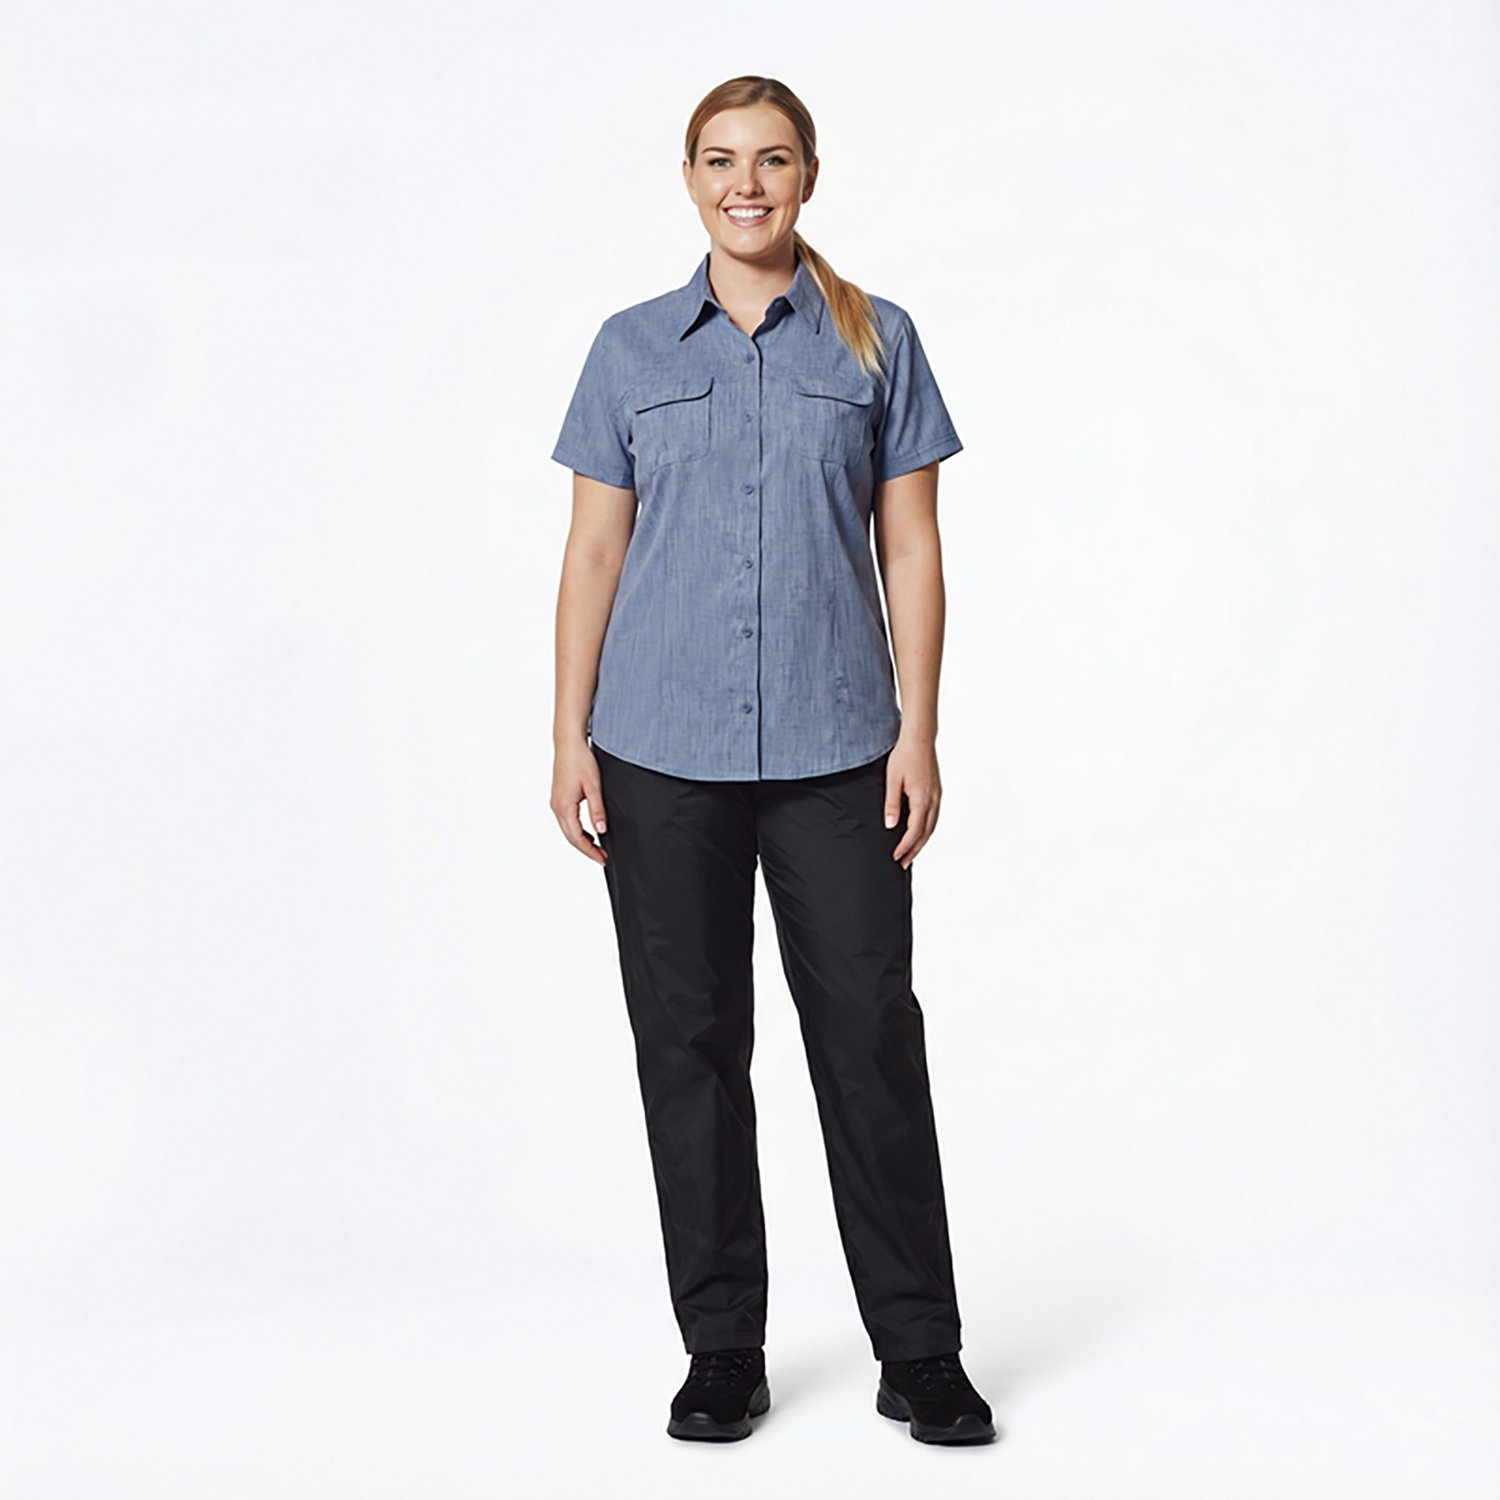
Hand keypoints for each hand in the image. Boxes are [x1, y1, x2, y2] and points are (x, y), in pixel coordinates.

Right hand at [551, 738, 608, 865]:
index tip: (602, 859)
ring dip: (582, 840)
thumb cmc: (580, 761)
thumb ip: (597, 810)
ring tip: (598, 847)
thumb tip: (601, 831)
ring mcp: (556, 803)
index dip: (590, 851)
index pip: (577, 838)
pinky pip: (567, 821)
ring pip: (568, 830)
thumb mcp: (594, 786)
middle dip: (587, 849)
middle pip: (571, 837)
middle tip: (602, 857)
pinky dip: (577, 830)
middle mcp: (556, 807)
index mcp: (564, 807)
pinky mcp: (558, 798)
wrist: (568, 743)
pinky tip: (589, 832)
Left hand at [884, 735, 940, 868]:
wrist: (920, 738)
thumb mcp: (892, 780)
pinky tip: (920, 832)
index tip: (895, 857)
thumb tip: (891, 825)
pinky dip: (927, 829)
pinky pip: (934, 817)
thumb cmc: (904, 756)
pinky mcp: (936, 791)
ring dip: (921, 842)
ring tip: (910, 853)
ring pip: (932, 826)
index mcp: (922, 799)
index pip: (914, 831)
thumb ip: (891, 804)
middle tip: (902, 863)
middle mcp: (933, 800)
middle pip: (925, 833)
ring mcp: (937, 796)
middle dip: (914, 850)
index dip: (904, 846)